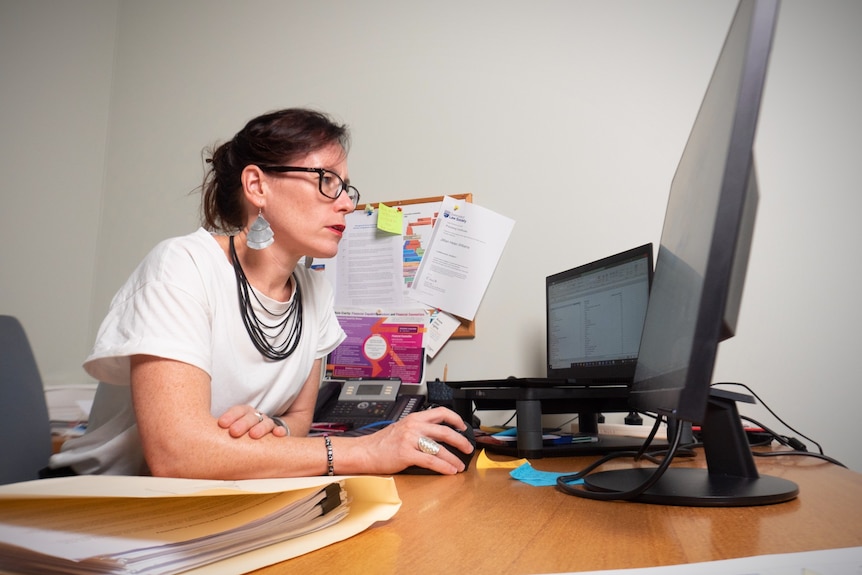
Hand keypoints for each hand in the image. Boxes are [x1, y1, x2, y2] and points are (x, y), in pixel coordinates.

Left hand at [217, 405, 288, 438]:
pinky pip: (280, 430)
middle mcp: (255, 416)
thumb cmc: (238, 433)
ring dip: (260, 428)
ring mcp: (267, 423)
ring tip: (254, 435)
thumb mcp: (227, 429)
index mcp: (243, 413)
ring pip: (265, 422)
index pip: (238, 410)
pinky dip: (280, 431)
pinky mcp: (277, 432)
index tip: (222, 424)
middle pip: (250, 416)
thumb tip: (190, 437)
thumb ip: (214, 430)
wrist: (260, 434)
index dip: (230, 416)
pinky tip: (278, 435)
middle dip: (242, 423)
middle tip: (234, 432)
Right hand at [352, 407, 473, 474]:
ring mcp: (410, 440)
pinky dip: (443, 467)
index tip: (463, 426)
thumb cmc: (381, 443)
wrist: (364, 452)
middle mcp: (414, 427)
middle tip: (467, 448)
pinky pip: (430, 460)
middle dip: (460, 441)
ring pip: (440, 448)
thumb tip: (436, 436)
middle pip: (445, 431)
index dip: (455, 419)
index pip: (440, 412)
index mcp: (414, 418)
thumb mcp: (401, 428)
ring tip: (460, 466)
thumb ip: (418, 429)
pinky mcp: (406, 454)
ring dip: (453, 458)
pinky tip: (449, 471)